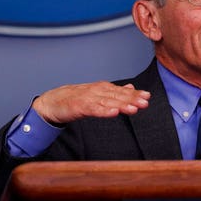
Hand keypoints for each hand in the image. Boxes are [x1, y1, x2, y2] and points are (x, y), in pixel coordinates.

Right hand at [32, 82, 150, 123]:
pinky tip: (114, 113)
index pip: (122, 91)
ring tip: (134, 108)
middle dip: (132, 99)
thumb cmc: (77, 98)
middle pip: (117, 96)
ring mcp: (88, 98)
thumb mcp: (98, 94)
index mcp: (103, 89)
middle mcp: (97, 91)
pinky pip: (94, 109)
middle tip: (145, 102)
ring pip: (108, 102)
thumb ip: (115, 93)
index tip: (147, 96)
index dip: (135, 94)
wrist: (53, 102)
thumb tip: (131, 88)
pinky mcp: (79, 107)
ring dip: (122, 105)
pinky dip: (104, 111)